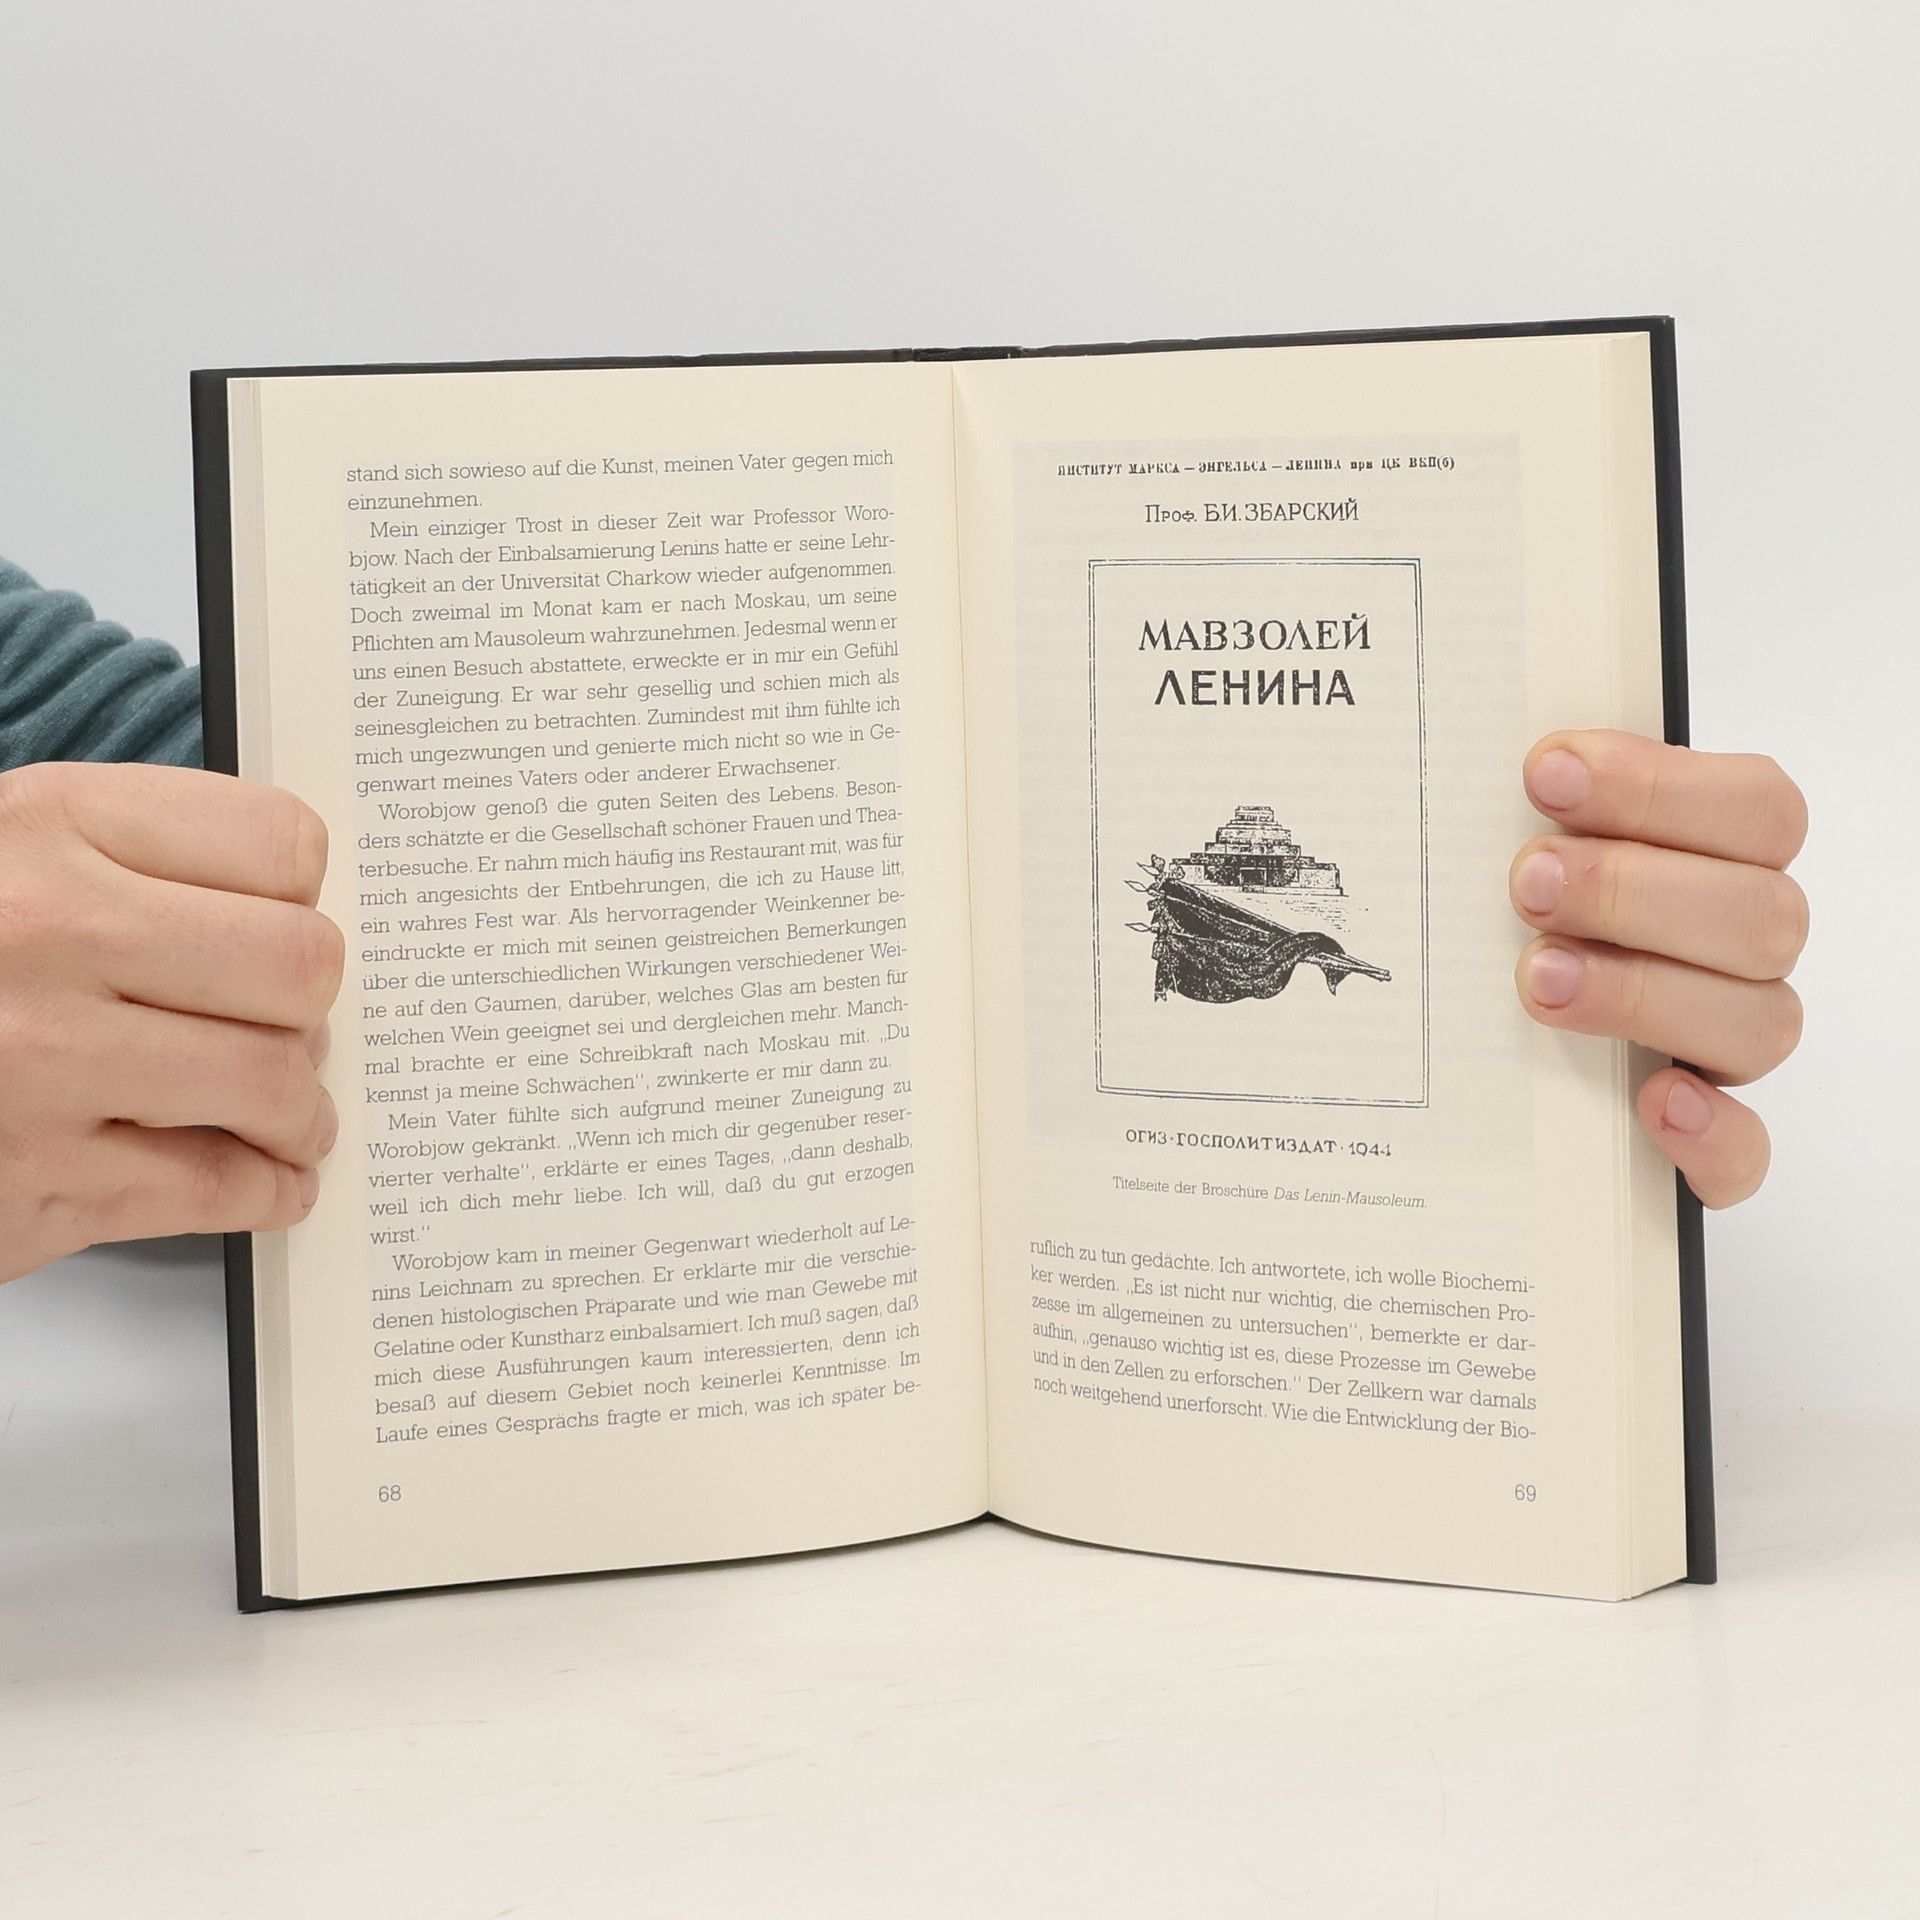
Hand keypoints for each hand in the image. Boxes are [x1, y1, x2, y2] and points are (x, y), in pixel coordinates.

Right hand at [0, 762, 343, 1282]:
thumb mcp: (5, 856)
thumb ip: (129, 863)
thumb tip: (287, 913)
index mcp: (45, 829)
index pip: (277, 844)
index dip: (301, 895)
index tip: (288, 923)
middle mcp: (47, 935)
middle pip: (298, 966)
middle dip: (311, 1008)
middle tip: (291, 1027)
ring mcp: (42, 1064)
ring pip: (272, 1081)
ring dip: (299, 1111)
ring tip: (287, 1115)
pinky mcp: (37, 1182)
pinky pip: (215, 1188)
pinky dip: (264, 1192)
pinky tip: (265, 1180)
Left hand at [1510, 730, 1806, 1208]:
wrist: (1465, 1065)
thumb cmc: (1499, 918)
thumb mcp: (1506, 850)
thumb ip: (1520, 810)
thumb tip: (1482, 754)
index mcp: (1719, 861)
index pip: (1758, 809)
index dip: (1660, 785)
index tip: (1544, 774)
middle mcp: (1738, 953)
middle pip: (1761, 914)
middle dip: (1634, 889)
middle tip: (1527, 882)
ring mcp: (1725, 1048)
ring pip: (1759, 1022)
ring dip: (1644, 992)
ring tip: (1538, 977)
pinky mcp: (1705, 1143)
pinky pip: (1745, 1152)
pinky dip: (1711, 1132)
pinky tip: (1654, 1101)